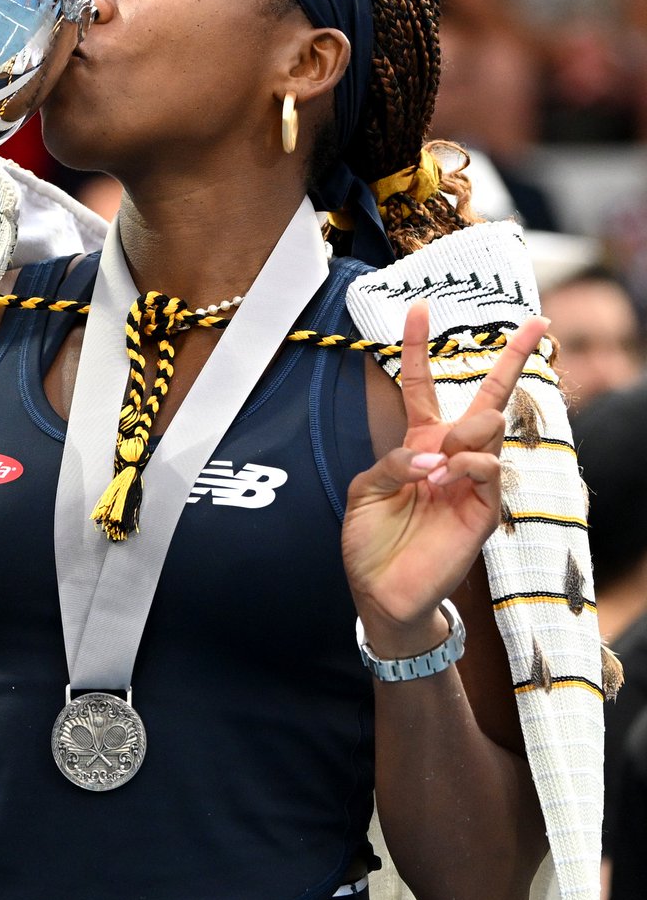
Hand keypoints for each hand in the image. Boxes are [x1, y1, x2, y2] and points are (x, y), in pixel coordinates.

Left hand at [341, 300, 548, 653]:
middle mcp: (449, 456)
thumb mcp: (364, 491)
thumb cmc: (370, 541)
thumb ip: (392, 462)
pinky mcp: (484, 510)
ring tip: (439, 463)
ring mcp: (471, 481)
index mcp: (417, 444)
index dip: (416, 347)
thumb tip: (431, 453)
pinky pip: (491, 470)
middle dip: (512, 358)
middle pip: (487, 398)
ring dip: (466, 434)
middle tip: (535, 323)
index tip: (417, 307)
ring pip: (490, 429)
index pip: (421, 386)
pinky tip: (445, 478)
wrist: (381, 592)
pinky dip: (468, 466)